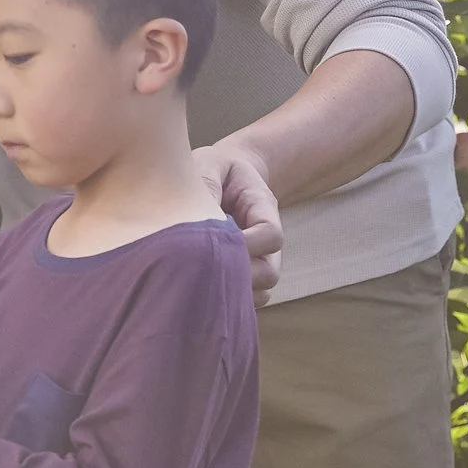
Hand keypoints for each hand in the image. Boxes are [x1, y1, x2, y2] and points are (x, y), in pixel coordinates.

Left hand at [196, 140, 282, 302]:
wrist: (218, 177)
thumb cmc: (211, 170)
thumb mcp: (208, 165)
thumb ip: (206, 184)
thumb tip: (198, 217)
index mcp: (263, 209)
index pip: (271, 235)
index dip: (248, 243)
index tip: (215, 238)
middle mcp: (266, 241)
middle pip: (269, 272)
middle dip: (236, 274)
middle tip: (199, 269)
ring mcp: (258, 261)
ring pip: (260, 293)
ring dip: (231, 291)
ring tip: (196, 280)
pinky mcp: (244, 277)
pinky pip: (245, 303)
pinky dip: (226, 302)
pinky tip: (197, 289)